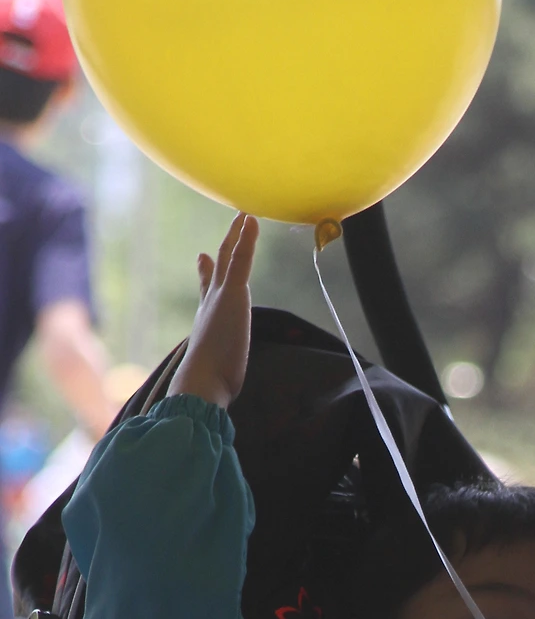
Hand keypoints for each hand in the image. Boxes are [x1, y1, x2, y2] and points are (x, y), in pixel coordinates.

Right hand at [171, 214, 258, 409]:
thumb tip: (208, 402)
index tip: (203, 258)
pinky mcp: (232, 293)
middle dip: (224, 246)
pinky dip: (245, 238)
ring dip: (237, 235)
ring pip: (230, 258)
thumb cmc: (205, 386)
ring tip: (245, 216)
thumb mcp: (214, 378)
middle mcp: (210, 304)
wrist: (201, 383)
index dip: (205, 273)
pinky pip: (240, 259)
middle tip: (232, 226)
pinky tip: (250, 219)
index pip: (206, 291)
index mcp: (206, 321)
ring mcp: (220, 296)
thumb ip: (211, 382)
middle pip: (218, 268)